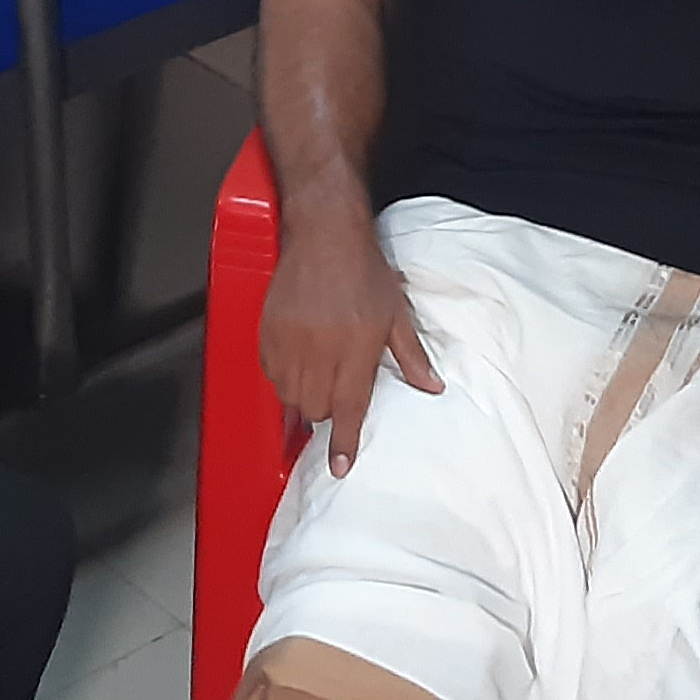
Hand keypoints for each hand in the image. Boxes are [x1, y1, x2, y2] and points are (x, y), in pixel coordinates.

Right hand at [267, 207, 434, 474]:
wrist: (325, 233)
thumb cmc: (362, 269)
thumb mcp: (396, 313)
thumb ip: (411, 355)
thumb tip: (431, 387)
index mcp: (356, 346)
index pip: (348, 407)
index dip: (343, 441)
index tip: (339, 466)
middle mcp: (322, 347)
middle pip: (316, 407)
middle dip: (325, 414)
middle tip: (333, 400)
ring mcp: (291, 339)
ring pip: (290, 395)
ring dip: (303, 400)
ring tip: (315, 383)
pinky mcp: (269, 331)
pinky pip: (270, 374)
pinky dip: (282, 380)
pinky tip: (296, 367)